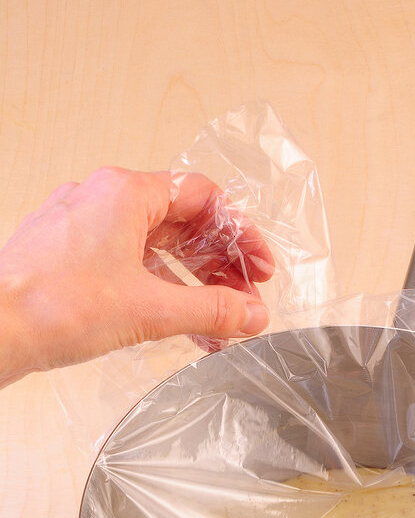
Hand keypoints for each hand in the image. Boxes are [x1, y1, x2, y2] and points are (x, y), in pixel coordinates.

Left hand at [0, 167, 274, 385]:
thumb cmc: (52, 306)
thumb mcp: (151, 309)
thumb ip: (211, 310)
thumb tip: (251, 314)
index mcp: (124, 194)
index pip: (202, 196)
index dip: (240, 233)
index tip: (259, 268)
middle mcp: (101, 200)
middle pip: (180, 222)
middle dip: (219, 264)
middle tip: (244, 297)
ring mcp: (80, 228)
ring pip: (153, 247)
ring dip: (191, 283)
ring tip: (217, 320)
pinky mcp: (67, 257)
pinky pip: (126, 265)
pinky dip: (158, 290)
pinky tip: (176, 324)